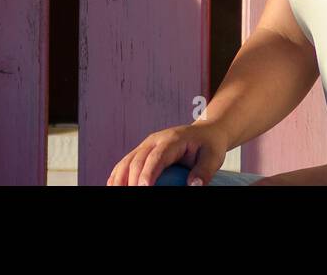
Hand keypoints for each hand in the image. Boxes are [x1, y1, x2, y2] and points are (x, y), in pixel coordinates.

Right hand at [107, 121, 229, 185]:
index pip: (156, 157)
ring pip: (127, 160)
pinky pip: (126, 162)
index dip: (149, 172)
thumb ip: (204, 171)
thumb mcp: (213, 157)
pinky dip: (118, 174)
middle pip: (138, 159)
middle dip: (132, 179)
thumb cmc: (209, 146)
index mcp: (172, 139)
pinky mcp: (142, 151)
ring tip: (114, 191)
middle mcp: (154, 140)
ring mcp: (146, 145)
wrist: (204, 131)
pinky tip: (113, 186)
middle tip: (130, 195)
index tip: (144, 188)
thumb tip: (193, 186)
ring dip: (120, 177)